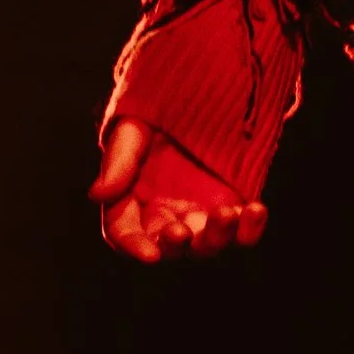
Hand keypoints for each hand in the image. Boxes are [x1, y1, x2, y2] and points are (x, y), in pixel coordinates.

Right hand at [89, 119, 266, 264]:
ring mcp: (201, 217)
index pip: (126, 234)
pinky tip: (257, 209)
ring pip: (208, 245)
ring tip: (227, 214)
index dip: (135, 247)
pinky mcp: (232, 208)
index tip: (150, 256)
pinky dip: (251, 228)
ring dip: (218, 237)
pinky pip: (243, 231)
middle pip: (169, 247)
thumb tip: (96, 195)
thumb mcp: (131, 130)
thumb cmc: (151, 117)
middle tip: (181, 233)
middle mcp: (165, 218)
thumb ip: (118, 163)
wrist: (193, 97)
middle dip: (175, 245)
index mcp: (131, 202)